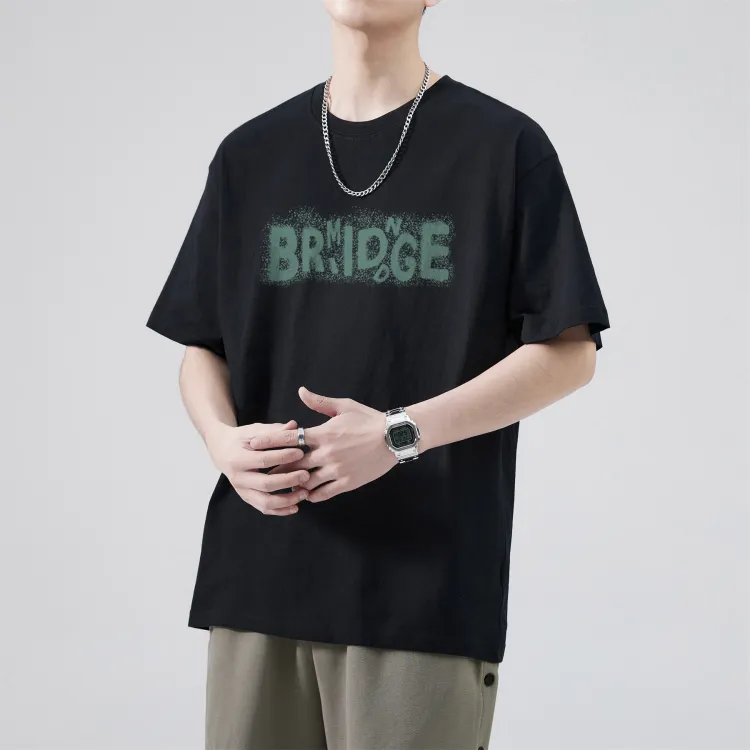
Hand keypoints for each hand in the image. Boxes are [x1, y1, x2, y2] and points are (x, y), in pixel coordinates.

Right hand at [205, 420, 309, 515]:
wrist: (221, 450)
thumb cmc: (241, 438)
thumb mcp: (255, 430)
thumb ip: (274, 431)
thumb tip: (294, 425)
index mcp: (238, 458)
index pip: (264, 460)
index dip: (283, 457)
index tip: (301, 453)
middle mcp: (238, 478)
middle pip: (266, 484)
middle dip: (289, 481)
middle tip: (306, 475)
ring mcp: (241, 491)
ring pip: (265, 502)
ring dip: (287, 500)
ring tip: (305, 493)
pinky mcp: (246, 498)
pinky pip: (263, 508)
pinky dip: (280, 511)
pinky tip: (295, 507)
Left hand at [261, 387, 397, 502]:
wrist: (394, 437)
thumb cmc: (368, 419)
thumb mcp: (344, 407)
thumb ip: (319, 403)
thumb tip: (301, 391)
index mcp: (323, 433)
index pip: (289, 439)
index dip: (269, 442)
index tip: (253, 446)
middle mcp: (327, 453)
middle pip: (293, 464)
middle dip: (277, 468)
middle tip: (263, 472)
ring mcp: (337, 469)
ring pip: (306, 482)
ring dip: (294, 485)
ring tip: (283, 487)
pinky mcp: (347, 482)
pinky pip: (324, 493)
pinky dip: (313, 495)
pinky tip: (307, 494)